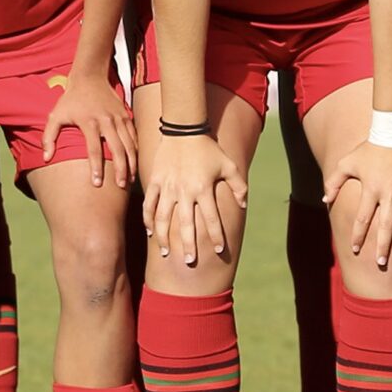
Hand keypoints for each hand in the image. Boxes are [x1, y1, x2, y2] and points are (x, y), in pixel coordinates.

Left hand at [47, 68, 135, 188]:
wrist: (90, 77)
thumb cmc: (71, 99)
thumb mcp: (55, 115)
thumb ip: (49, 137)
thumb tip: (46, 157)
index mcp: (89, 122)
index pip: (94, 149)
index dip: (96, 167)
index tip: (97, 183)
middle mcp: (106, 121)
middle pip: (117, 149)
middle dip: (120, 169)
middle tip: (121, 185)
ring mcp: (118, 118)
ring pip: (129, 144)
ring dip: (131, 162)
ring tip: (130, 179)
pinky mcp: (126, 115)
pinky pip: (133, 136)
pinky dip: (135, 150)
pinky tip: (135, 163)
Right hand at [140, 132, 243, 267]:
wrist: (183, 129)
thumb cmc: (208, 148)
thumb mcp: (229, 165)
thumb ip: (239, 186)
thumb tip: (243, 205)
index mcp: (203, 189)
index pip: (212, 219)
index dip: (216, 236)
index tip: (219, 250)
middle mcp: (184, 191)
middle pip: (186, 225)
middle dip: (188, 245)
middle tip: (190, 262)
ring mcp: (167, 187)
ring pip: (163, 218)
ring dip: (163, 237)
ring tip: (166, 252)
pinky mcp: (155, 181)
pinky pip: (149, 204)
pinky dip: (148, 219)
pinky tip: (150, 231)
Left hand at [322, 139, 391, 267]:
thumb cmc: (368, 150)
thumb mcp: (346, 163)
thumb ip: (333, 182)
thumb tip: (324, 200)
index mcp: (371, 189)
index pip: (362, 219)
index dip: (358, 235)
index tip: (354, 249)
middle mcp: (390, 193)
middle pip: (386, 225)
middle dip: (383, 246)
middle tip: (380, 263)